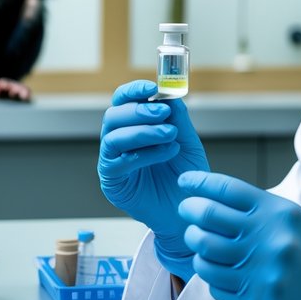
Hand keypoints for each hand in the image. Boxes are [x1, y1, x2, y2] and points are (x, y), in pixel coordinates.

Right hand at [99, 80, 208, 278]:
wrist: (187, 212)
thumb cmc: (186, 177)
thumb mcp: (187, 143)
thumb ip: (178, 120)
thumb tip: (170, 95)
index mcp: (133, 126)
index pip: (122, 101)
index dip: (133, 91)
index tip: (152, 87)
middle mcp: (118, 141)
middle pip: (113, 116)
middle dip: (139, 110)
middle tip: (163, 113)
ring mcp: (113, 162)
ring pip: (114, 138)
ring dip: (143, 131)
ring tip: (170, 135)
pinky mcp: (113, 183)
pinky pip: (120, 163)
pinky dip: (144, 153)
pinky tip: (166, 152)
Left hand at [178, 171, 300, 299]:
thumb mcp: (293, 220)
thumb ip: (255, 210)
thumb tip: (208, 200)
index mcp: (277, 213)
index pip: (226, 189)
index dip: (198, 183)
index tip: (184, 182)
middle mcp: (268, 240)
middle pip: (206, 218)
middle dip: (189, 213)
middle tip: (186, 213)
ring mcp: (261, 275)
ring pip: (204, 256)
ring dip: (197, 249)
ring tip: (202, 245)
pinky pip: (216, 288)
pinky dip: (213, 278)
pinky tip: (223, 273)